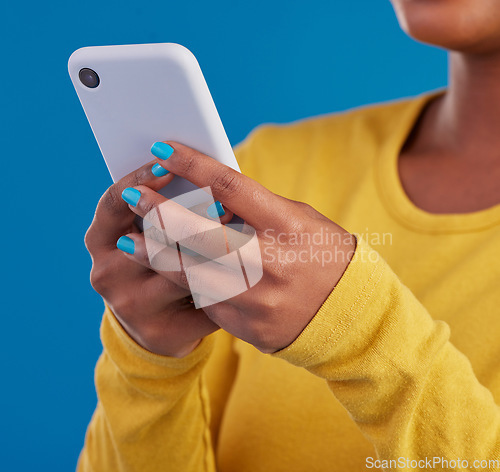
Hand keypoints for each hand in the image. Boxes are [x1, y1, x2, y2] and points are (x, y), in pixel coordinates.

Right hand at [84, 160, 233, 356]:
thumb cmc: (158, 261)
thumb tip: (195, 173)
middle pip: (151, 236)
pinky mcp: (161, 332)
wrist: (159, 322)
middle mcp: (106, 274)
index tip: (167, 158)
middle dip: (190, 214)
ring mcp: (130, 306)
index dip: (140, 179)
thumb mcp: (149, 232)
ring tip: (244, 232)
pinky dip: (228, 284)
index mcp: (99, 239)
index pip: (114, 202)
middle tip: (221, 201)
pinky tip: (248, 274)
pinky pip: (202, 303)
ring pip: (182, 270)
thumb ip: (164, 208)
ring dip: (218, 250)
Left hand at [118, 142, 355, 352]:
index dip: (193, 164)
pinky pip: (205, 300)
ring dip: (156, 254)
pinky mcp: (245, 326)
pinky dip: (183, 282)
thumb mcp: (298, 222)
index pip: (231, 188)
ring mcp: (256, 299)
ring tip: (129, 238)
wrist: (348, 317)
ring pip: (191, 273)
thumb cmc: (323, 256)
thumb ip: (255, 209)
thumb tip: (207, 192)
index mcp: (288, 227)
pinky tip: (165, 270)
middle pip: (202, 234)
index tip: (164, 148)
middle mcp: (271, 264)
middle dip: (161, 212)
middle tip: (133, 194)